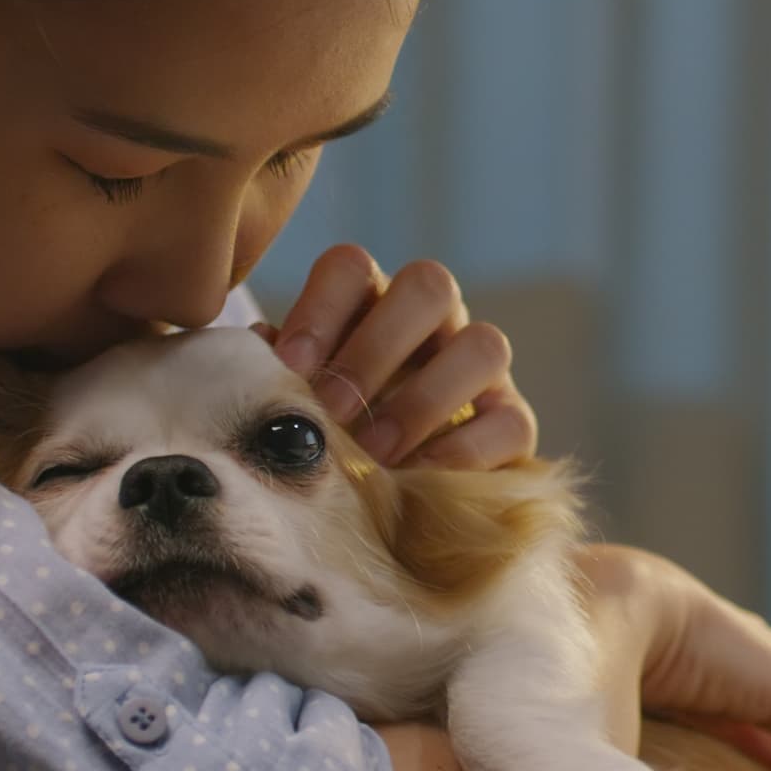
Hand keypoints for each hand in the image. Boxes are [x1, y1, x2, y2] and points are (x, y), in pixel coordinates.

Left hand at [267, 244, 533, 468]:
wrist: (380, 503)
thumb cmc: (324, 437)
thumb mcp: (295, 402)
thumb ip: (279, 378)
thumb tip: (258, 358)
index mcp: (370, 300)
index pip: (352, 267)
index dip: (320, 309)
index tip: (289, 367)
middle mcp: (434, 320)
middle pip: (429, 286)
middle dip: (376, 349)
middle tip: (334, 409)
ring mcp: (480, 369)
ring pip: (484, 345)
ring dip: (423, 400)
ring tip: (375, 451)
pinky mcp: (512, 424)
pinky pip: (509, 423)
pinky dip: (462, 452)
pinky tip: (414, 479)